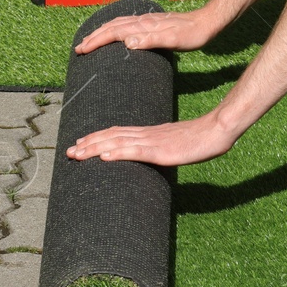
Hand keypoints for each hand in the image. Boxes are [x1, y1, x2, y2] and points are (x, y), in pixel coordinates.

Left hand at [66, 113, 236, 165]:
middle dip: (88, 143)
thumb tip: (154, 156)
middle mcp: (146, 134)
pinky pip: (135, 151)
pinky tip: (104, 156)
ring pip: (117, 142)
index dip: (98, 137)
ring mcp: (152, 141)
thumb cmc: (202, 139)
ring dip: (95, 148)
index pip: (118, 132)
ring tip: (77, 153)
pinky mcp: (161, 151)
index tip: (81, 142)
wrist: (217, 130)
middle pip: (111, 135)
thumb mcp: (177, 145)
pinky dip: (117, 152)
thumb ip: (162, 149)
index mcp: (150, 132)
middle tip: (69, 151)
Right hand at [74, 5, 219, 55]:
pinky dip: (114, 28)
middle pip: (111, 26)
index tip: (81, 50)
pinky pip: (126, 24)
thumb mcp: (173, 41)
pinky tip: (117, 32)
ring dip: (102, 31)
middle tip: (79, 48)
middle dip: (93, 37)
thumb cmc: (192, 34)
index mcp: (143, 26)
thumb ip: (150, 40)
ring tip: (91, 39)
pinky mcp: (152, 23)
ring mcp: (147, 21)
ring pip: (117, 23)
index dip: (96, 41)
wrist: (207, 22)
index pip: (113, 32)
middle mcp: (142, 21)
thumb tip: (126, 42)